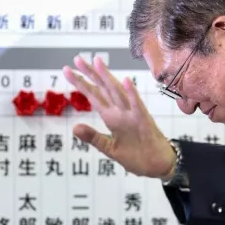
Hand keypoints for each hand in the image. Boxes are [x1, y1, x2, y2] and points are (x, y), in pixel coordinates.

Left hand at [62, 55, 176, 179]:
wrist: (157, 165)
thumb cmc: (136, 156)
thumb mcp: (109, 148)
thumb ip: (93, 137)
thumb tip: (74, 128)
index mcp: (111, 117)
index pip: (94, 96)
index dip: (81, 83)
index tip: (67, 70)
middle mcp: (120, 111)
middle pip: (103, 88)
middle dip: (90, 74)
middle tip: (77, 58)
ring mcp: (132, 114)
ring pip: (118, 92)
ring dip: (108, 77)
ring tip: (97, 62)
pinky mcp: (143, 121)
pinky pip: (137, 105)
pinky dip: (132, 93)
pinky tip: (125, 81)